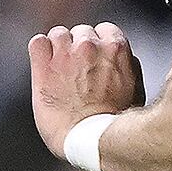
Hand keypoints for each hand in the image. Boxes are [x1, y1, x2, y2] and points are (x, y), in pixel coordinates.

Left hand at [27, 22, 144, 156]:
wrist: (89, 140)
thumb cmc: (113, 122)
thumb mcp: (135, 88)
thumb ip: (127, 64)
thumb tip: (123, 57)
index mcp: (115, 48)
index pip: (104, 29)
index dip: (99, 43)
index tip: (95, 56)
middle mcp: (89, 46)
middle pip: (80, 31)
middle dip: (79, 47)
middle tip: (78, 68)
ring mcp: (64, 55)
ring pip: (57, 34)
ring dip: (58, 48)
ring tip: (61, 69)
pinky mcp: (43, 67)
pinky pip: (37, 43)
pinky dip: (39, 51)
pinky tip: (44, 65)